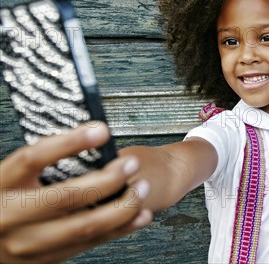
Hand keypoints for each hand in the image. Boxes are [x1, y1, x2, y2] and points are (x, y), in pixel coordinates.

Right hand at [0, 123, 152, 263]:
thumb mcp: (14, 178)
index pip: (34, 158)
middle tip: (132, 164)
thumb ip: (44, 165)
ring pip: (83, 227)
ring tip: (142, 188)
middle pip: (65, 197)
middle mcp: (7, 217)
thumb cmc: (9, 197)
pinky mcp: (45, 260)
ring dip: (122, 207)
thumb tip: (94, 138)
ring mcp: (26, 244)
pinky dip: (120, 228)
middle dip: (106, 179)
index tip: (102, 130)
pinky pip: (90, 244)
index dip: (70, 142)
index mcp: (0, 184)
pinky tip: (141, 214)